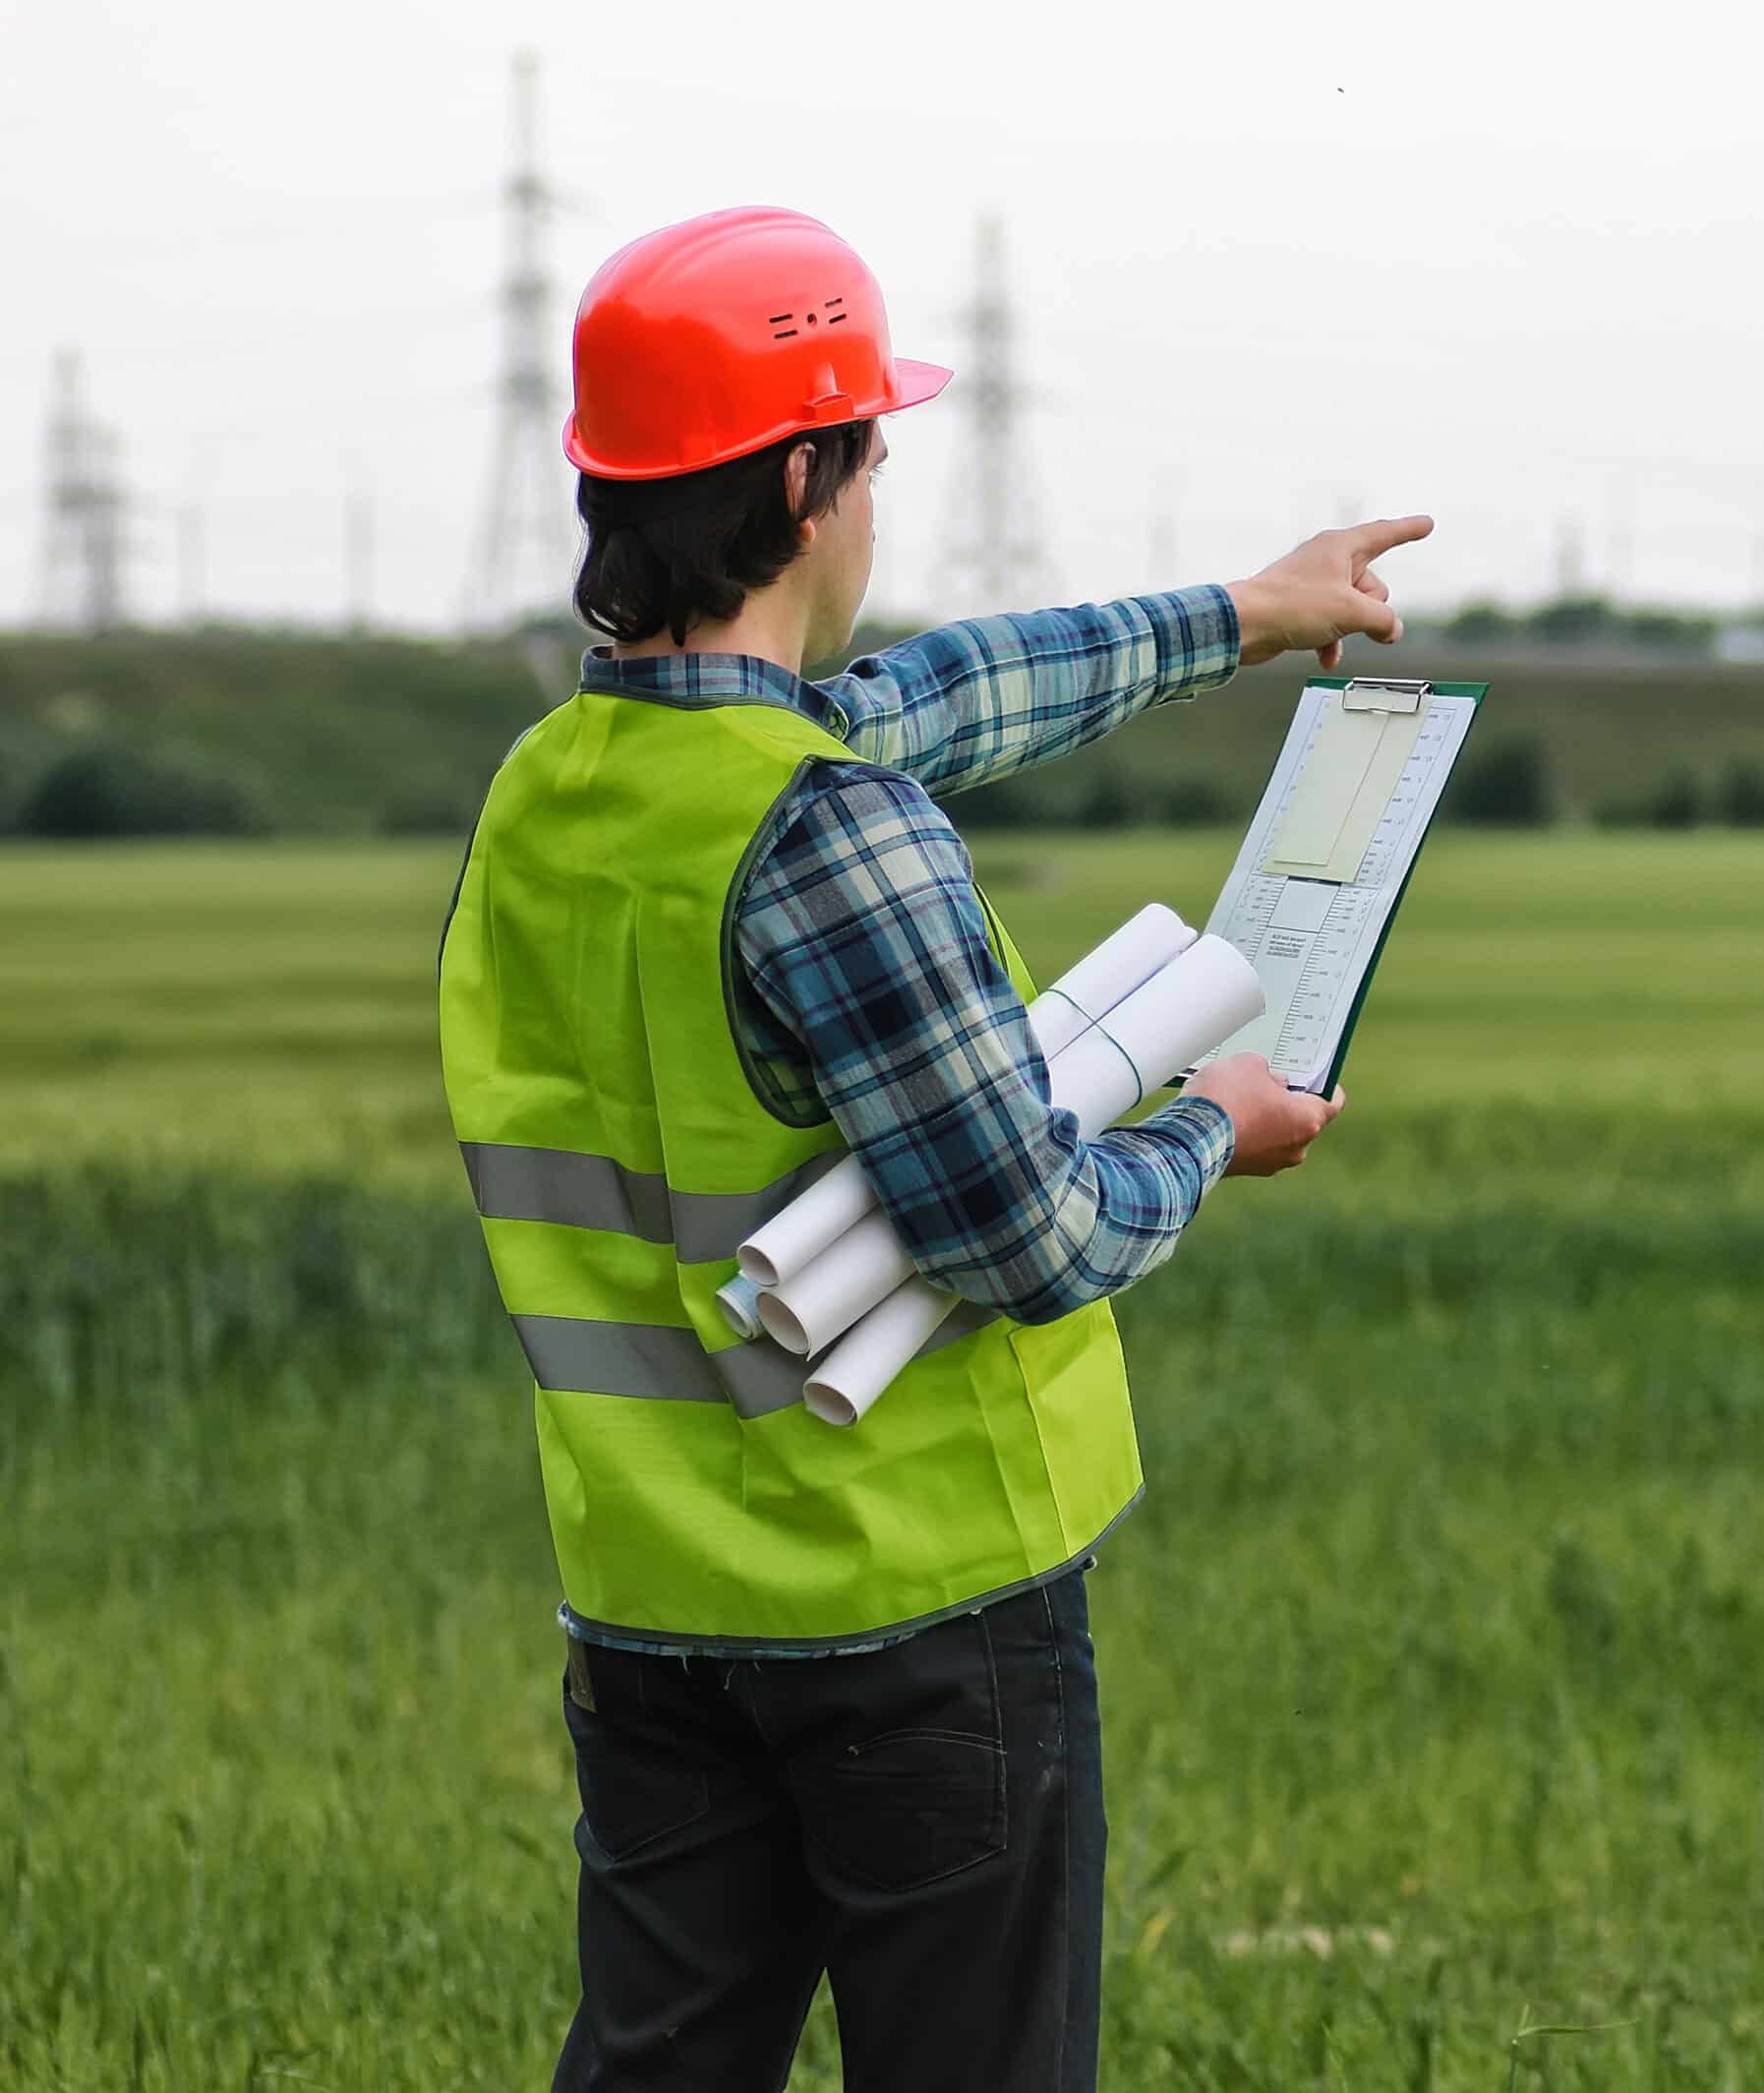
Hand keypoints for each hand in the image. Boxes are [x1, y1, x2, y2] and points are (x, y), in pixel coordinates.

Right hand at [1184, 1054, 1344, 1176]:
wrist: (1189, 1136)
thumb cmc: (1227, 1097)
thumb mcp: (1250, 1064)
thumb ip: (1268, 1072)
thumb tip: (1269, 1084)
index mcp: (1308, 1120)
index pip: (1333, 1102)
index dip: (1326, 1085)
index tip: (1316, 1077)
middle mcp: (1296, 1148)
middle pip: (1301, 1119)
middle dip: (1286, 1100)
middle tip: (1266, 1082)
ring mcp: (1271, 1164)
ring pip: (1276, 1134)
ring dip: (1263, 1118)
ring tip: (1238, 1099)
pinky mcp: (1246, 1170)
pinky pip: (1254, 1146)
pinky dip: (1245, 1132)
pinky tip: (1225, 1116)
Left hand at [1227, 515, 1433, 670]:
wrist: (1244, 626)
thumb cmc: (1292, 607)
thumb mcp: (1351, 613)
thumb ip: (1384, 621)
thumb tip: (1392, 631)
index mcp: (1340, 546)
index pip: (1385, 534)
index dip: (1409, 530)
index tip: (1427, 524)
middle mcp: (1327, 560)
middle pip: (1373, 585)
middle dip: (1369, 609)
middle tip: (1348, 618)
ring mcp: (1312, 584)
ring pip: (1353, 608)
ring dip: (1349, 628)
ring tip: (1330, 636)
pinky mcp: (1299, 607)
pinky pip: (1331, 623)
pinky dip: (1331, 640)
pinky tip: (1325, 656)